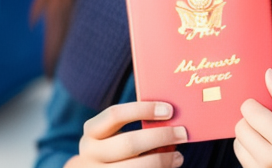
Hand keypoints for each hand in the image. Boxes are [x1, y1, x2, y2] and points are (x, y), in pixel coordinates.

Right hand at [65, 101, 187, 167]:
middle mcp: (89, 153)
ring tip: (178, 157)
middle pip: (129, 143)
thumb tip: (171, 117)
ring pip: (135, 167)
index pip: (115, 114)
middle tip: (182, 134)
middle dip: (160, 137)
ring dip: (162, 160)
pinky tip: (168, 167)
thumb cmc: (114, 147)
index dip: (143, 110)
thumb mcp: (116, 134)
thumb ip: (137, 125)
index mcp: (92, 131)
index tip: (169, 110)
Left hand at [234, 69, 271, 167]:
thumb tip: (267, 73)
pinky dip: (248, 150)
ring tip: (267, 137)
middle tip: (267, 122)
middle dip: (251, 120)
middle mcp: (271, 160)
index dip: (256, 104)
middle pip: (240, 127)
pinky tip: (264, 150)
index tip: (267, 108)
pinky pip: (240, 157)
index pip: (250, 111)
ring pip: (237, 143)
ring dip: (248, 136)